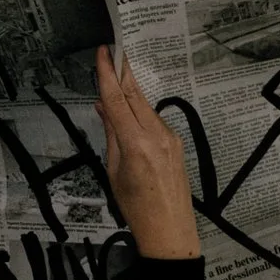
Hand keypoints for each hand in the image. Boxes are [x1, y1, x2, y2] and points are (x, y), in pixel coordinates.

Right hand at [95, 46, 198, 260]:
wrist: (170, 231)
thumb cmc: (137, 208)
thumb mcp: (114, 172)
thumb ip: (111, 135)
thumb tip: (104, 107)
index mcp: (136, 144)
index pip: (117, 101)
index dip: (108, 74)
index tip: (104, 53)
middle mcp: (156, 136)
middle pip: (135, 96)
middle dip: (123, 72)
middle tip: (113, 49)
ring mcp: (170, 139)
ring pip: (145, 107)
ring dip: (130, 92)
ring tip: (116, 77)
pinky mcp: (176, 144)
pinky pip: (154, 121)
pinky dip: (140, 112)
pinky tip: (130, 112)